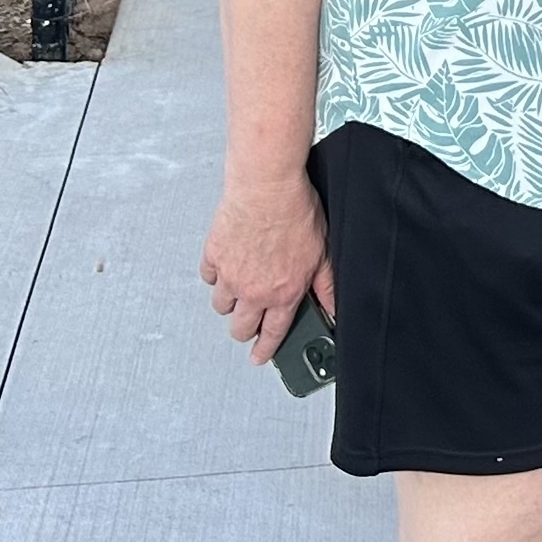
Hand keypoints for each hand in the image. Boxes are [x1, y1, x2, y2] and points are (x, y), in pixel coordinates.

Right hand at [199, 174, 333, 364]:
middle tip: (249, 321)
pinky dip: (216, 273)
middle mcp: (254, 291)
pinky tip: (227, 262)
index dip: (265, 350)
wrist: (267, 185)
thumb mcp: (322, 251)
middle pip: (240, 328)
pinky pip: (209, 277)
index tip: (259, 357)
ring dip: (230, 300)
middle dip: (245, 329)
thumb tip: (333, 308)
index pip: (273, 334)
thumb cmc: (295, 210)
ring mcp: (230, 276)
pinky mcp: (214, 258)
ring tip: (240, 286)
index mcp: (283, 293)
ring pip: (222, 306)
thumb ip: (326, 285)